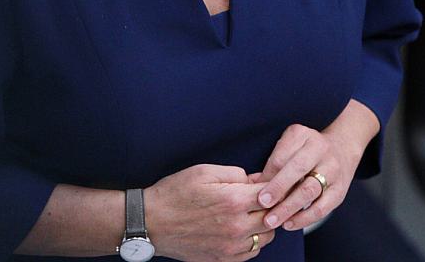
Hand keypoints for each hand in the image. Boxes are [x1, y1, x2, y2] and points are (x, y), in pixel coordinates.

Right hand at [144, 164, 275, 260]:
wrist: (151, 222)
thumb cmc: (175, 193)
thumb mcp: (204, 172)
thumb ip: (235, 174)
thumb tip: (257, 180)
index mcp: (234, 201)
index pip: (271, 194)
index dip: (273, 186)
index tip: (269, 183)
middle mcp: (236, 227)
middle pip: (272, 217)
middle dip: (270, 205)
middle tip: (261, 197)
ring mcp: (230, 247)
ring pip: (266, 237)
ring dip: (263, 224)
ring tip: (251, 213)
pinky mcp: (223, 259)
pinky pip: (252, 252)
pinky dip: (252, 240)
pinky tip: (242, 229)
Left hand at [253, 121, 365, 232]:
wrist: (343, 148)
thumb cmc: (306, 149)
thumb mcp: (290, 144)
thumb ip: (273, 162)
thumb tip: (253, 185)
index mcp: (302, 135)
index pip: (282, 156)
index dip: (268, 175)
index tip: (253, 191)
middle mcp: (320, 150)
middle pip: (297, 169)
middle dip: (278, 188)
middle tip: (262, 203)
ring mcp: (332, 170)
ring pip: (309, 190)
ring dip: (288, 207)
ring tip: (272, 220)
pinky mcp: (339, 191)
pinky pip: (322, 208)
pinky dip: (304, 218)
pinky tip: (289, 224)